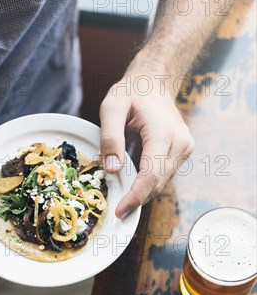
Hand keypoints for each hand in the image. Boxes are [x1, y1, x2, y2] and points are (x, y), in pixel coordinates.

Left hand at [100, 62, 193, 218]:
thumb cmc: (132, 92)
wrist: (155, 82)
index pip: (150, 175)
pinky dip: (148, 184)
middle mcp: (180, 143)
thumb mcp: (111, 108)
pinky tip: (132, 186)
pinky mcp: (182, 153)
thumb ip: (110, 138)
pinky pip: (163, 176)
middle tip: (117, 213)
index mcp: (163, 133)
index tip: (120, 211)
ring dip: (142, 194)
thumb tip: (112, 170)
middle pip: (157, 183)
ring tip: (122, 201)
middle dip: (137, 200)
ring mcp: (184, 149)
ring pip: (161, 183)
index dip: (135, 197)